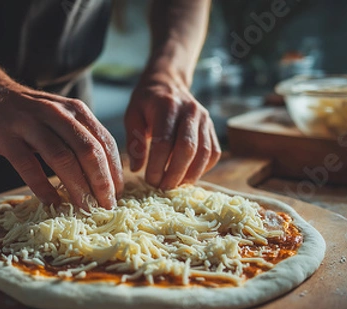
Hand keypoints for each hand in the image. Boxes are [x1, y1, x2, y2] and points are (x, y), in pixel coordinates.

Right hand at [0, 85, 122, 209]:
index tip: (117, 194)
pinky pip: (27, 165)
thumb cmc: (35, 116)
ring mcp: (30, 124)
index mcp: (77, 111)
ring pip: (61, 157)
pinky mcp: (7, 137)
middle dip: (100, 182)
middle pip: (87, 150)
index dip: (114, 171)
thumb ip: (84, 140)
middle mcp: (57, 114)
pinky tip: (52, 202)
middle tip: (105, 207)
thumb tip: (107, 179)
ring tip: (84, 209)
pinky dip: (42, 186)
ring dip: (76, 186)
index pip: (104, 142)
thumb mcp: (64, 118)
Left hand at [124, 71, 220, 189]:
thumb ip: (134, 141)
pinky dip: (203, 169)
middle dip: (175, 174)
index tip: (149, 180)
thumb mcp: (132, 115)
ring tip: (174, 186)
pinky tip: (188, 176)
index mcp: (166, 106)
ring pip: (204, 153)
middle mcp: (190, 111)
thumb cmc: (146, 102)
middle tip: (162, 187)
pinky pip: (213, 153)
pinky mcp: (211, 127)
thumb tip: (137, 169)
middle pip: (187, 149)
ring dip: (190, 175)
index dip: (158, 165)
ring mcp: (204, 119)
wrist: (168, 82)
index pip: (164, 142)